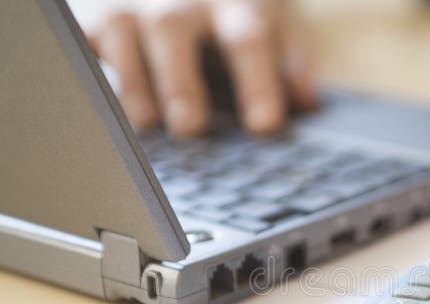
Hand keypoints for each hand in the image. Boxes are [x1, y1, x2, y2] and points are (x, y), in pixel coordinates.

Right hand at [85, 0, 316, 136]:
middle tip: (189, 125)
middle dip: (180, 78)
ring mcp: (134, 2)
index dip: (257, 81)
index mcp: (236, 2)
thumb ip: (294, 61)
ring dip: (131, 78)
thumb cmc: (238, 9)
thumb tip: (307, 103)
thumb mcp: (278, 23)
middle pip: (174, 27)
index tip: (265, 124)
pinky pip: (83, 35)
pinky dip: (87, 63)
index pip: (249, 39)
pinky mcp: (95, 12)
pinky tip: (97, 100)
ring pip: (121, 29)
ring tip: (145, 122)